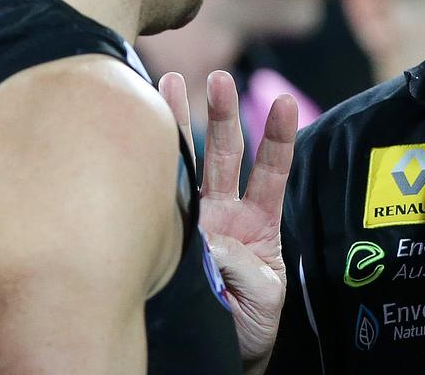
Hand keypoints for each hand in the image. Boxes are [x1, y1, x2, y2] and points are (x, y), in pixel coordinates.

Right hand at [159, 71, 298, 372]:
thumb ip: (244, 267)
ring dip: (179, 125)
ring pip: (186, 165)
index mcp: (259, 221)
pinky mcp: (168, 238)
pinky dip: (151, 170)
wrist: (225, 352)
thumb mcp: (264, 294)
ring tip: (169, 82)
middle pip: (226, 155)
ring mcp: (194, 222)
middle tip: (218, 77)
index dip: (278, 135)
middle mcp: (225, 214)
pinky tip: (139, 138)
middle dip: (223, 114)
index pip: (270, 169)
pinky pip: (160, 201)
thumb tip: (211, 242)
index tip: (285, 102)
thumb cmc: (252, 322)